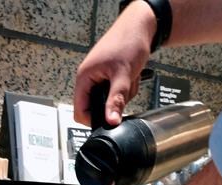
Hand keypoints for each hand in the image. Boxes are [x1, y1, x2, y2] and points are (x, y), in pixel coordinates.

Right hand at [74, 2, 156, 126]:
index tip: (108, 120)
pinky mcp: (109, 77)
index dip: (93, 120)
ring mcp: (99, 78)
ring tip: (130, 80)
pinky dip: (126, 88)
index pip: (80, 111)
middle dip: (113, 104)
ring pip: (109, 101)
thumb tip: (111, 121)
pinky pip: (116, 93)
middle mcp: (89, 78)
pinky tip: (131, 76)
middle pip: (96, 107)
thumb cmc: (128, 42)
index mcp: (84, 77)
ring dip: (123, 96)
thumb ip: (116, 100)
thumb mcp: (123, 75)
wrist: (141, 26)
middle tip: (124, 92)